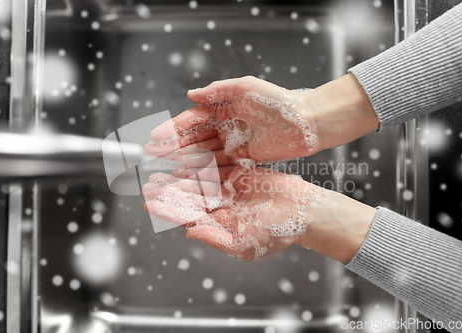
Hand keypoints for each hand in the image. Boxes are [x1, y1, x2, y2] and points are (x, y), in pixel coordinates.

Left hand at [142, 164, 376, 263]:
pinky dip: (200, 162)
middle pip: (189, 197)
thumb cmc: (277, 232)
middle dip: (168, 191)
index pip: (187, 217)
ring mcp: (229, 190)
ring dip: (180, 175)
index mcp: (218, 225)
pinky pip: (216, 167)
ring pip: (199, 181)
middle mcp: (220, 207)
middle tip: (148, 183)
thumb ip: (215, 238)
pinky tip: (185, 156)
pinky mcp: (238, 174)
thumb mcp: (244, 244)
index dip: (168, 211)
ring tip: (161, 168)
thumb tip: (188, 232)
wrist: (302, 210)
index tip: (149, 204)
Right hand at [145, 74, 378, 165]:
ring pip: (205, 153)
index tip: (155, 137)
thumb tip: (190, 94)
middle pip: (195, 138)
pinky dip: (205, 171)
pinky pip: (221, 165)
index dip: (173, 129)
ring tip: (167, 170)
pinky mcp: (244, 157)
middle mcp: (226, 124)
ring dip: (186, 161)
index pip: (193, 119)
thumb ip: (218, 91)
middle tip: (153, 158)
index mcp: (223, 106)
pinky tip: (190, 178)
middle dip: (174, 148)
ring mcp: (234, 142)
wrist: (308, 123)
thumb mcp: (246, 88)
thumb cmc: (279, 101)